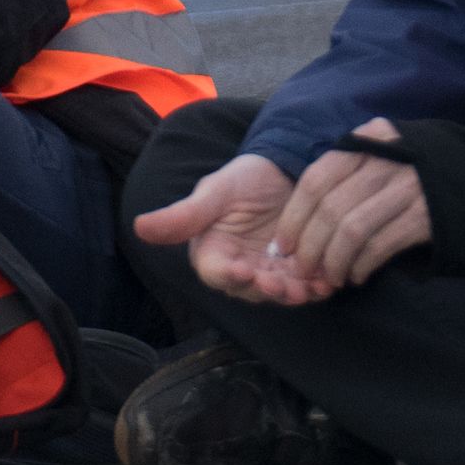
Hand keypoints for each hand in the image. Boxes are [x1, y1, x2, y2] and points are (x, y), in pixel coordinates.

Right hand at [131, 150, 299, 299]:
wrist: (285, 170)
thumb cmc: (244, 178)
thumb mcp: (215, 191)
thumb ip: (183, 214)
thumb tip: (139, 227)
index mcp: (212, 250)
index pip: (214, 271)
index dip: (228, 275)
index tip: (244, 271)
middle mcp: (238, 266)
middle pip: (248, 290)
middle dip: (266, 290)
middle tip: (282, 284)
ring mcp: (267, 270)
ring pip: (276, 292)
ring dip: (291, 294)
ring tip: (307, 287)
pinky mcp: (294, 270)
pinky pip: (303, 285)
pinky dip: (314, 287)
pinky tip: (325, 282)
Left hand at [263, 123, 436, 296]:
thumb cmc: (423, 166)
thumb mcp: (386, 148)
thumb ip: (352, 164)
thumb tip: (304, 206)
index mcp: (368, 142)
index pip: (316, 179)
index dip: (295, 216)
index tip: (284, 243)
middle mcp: (385, 160)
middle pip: (330, 208)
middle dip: (310, 245)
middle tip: (303, 269)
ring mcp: (408, 187)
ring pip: (351, 230)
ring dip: (334, 260)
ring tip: (330, 277)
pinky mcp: (426, 216)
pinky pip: (380, 245)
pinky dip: (362, 265)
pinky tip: (357, 275)